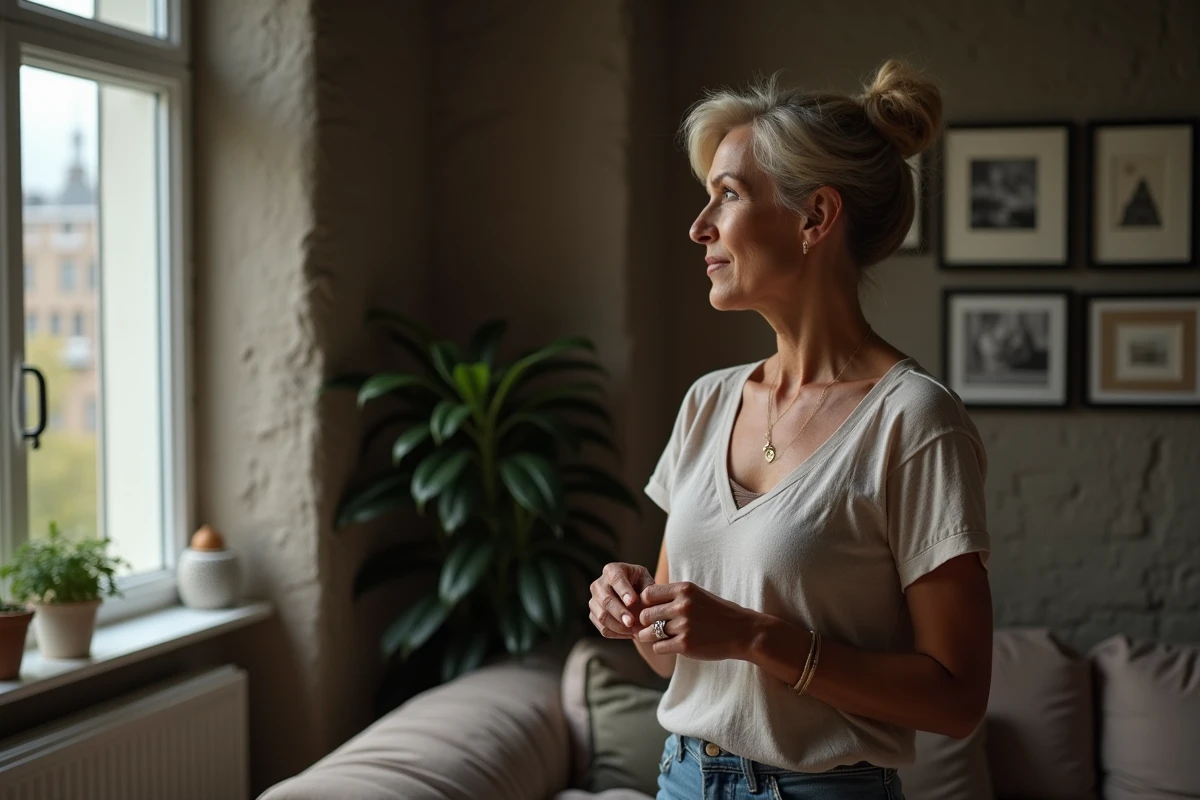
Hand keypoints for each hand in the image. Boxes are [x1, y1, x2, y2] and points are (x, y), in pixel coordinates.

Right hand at [589, 562, 654, 638]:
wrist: (632, 593)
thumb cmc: (640, 584)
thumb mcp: (646, 580)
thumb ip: (648, 589)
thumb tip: (645, 600)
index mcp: (612, 570)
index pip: (616, 579)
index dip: (623, 591)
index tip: (632, 601)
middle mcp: (598, 584)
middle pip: (606, 600)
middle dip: (619, 612)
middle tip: (632, 622)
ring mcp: (594, 601)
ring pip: (602, 616)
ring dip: (619, 626)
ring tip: (635, 630)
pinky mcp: (594, 616)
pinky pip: (603, 628)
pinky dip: (617, 633)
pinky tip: (630, 633)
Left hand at [635, 581, 758, 659]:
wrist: (743, 632)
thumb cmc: (719, 614)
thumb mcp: (698, 595)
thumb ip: (675, 596)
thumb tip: (645, 601)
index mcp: (684, 589)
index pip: (648, 594)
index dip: (646, 604)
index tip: (652, 610)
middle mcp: (682, 605)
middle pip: (645, 614)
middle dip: (646, 623)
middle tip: (651, 627)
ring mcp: (683, 625)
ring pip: (649, 633)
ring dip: (650, 637)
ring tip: (658, 637)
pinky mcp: (685, 644)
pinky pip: (659, 647)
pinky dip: (661, 647)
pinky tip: (671, 645)